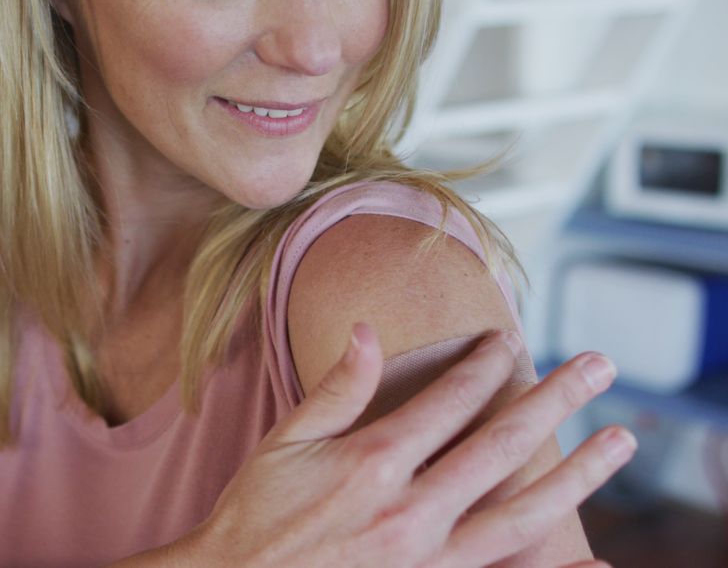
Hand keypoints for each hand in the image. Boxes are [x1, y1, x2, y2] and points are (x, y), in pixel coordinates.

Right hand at [189, 324, 631, 567]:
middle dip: (554, 399)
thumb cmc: (255, 515)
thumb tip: (368, 330)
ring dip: (577, 475)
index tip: (511, 340)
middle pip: (500, 444)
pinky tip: (595, 564)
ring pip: (521, 513)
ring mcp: (426, 557)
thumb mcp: (285, 442)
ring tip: (620, 442)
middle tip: (599, 367)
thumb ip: (337, 388)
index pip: (449, 400)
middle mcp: (410, 508)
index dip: (486, 365)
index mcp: (372, 461)